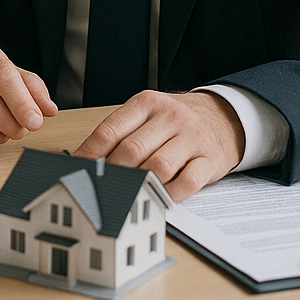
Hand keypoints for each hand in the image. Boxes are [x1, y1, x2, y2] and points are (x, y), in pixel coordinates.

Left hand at [73, 89, 245, 200]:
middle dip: (114, 172)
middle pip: (132, 150)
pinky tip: (159, 196)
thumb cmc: (173, 120)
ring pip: (158, 167)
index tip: (79, 169)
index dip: (91, 153)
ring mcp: (192, 138)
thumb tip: (87, 157)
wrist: (221, 116)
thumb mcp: (147, 114)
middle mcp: (170, 117)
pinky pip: (187, 182)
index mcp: (147, 103)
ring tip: (128, 192)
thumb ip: (120, 131)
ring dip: (140, 183)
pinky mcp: (210, 159)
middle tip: (103, 185)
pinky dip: (169, 194)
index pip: (111, 130)